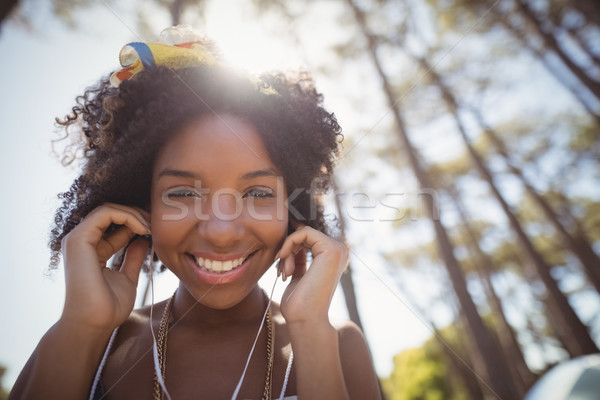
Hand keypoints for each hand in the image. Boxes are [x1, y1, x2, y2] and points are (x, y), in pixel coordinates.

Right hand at [60, 203, 150, 331]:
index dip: (137, 223)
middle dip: (138, 214)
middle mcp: (82, 242)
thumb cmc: (109, 307)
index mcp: (92, 249)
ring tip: (151, 227)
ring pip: (108, 209)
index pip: (115, 224)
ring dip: (135, 214)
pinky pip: (105, 213)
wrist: (95, 324)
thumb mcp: (127, 277)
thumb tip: (143, 241)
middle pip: (112, 213)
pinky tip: (143, 229)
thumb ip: (132, 258)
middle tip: (157, 224)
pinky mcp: (79, 239)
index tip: (157, 230)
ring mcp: (78, 239)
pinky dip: (127, 216)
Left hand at [276, 225, 348, 324]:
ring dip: (287, 251)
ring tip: (283, 273)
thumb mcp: (298, 273)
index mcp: (334, 256)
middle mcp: (339, 250)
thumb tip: (292, 237)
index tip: (280, 266)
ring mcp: (338, 249)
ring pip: (303, 232)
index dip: (290, 247)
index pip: (307, 238)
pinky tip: (286, 268)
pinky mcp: (331, 249)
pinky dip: (288, 246)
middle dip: (287, 249)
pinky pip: (303, 233)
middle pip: (304, 234)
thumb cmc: (299, 302)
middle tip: (280, 271)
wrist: (305, 319)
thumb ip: (298, 256)